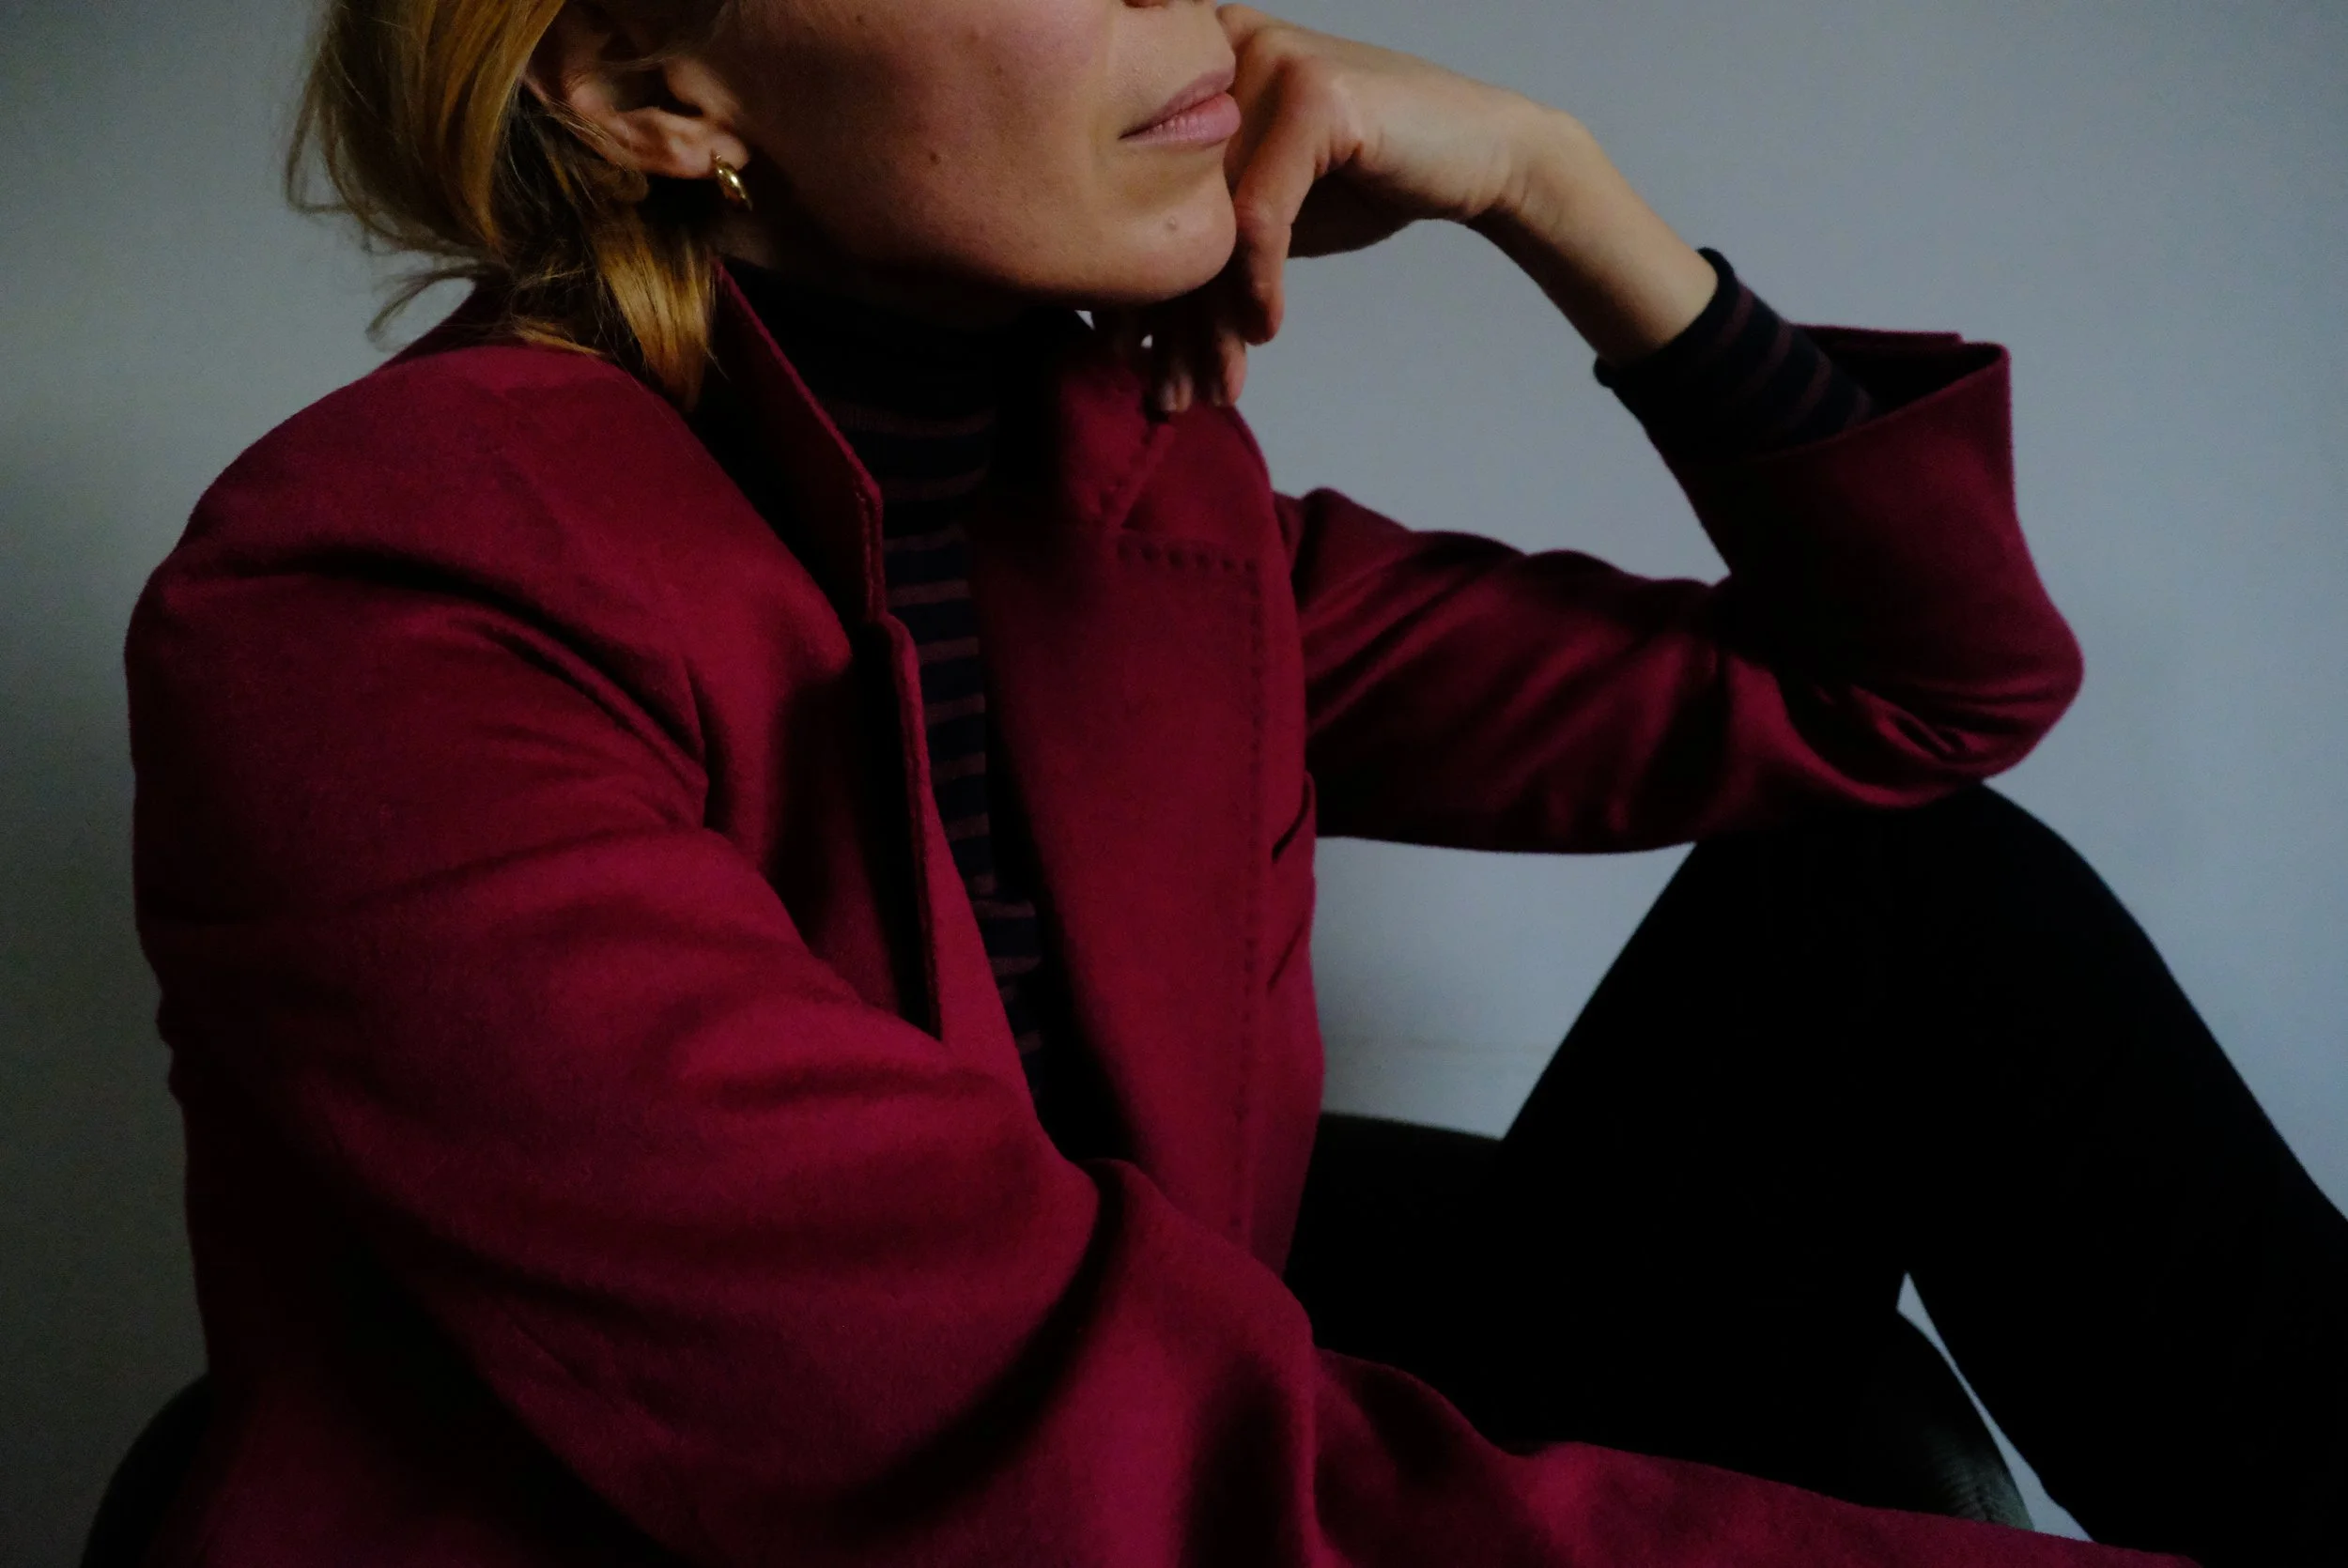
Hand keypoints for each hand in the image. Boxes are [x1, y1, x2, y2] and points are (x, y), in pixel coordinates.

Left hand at [1103, 5, 1551, 414]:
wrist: (1478, 155)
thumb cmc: (1365, 183)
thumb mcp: (1265, 212)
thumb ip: (1199, 238)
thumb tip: (1122, 319)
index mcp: (1193, 64)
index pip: (1143, 190)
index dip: (1134, 285)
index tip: (1128, 359)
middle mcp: (1220, 46)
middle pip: (1172, 206)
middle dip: (1169, 319)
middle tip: (1166, 394)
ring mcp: (1267, 59)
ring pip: (1210, 218)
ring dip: (1211, 320)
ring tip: (1210, 386)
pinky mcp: (1313, 92)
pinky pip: (1261, 213)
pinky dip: (1259, 282)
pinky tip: (1266, 331)